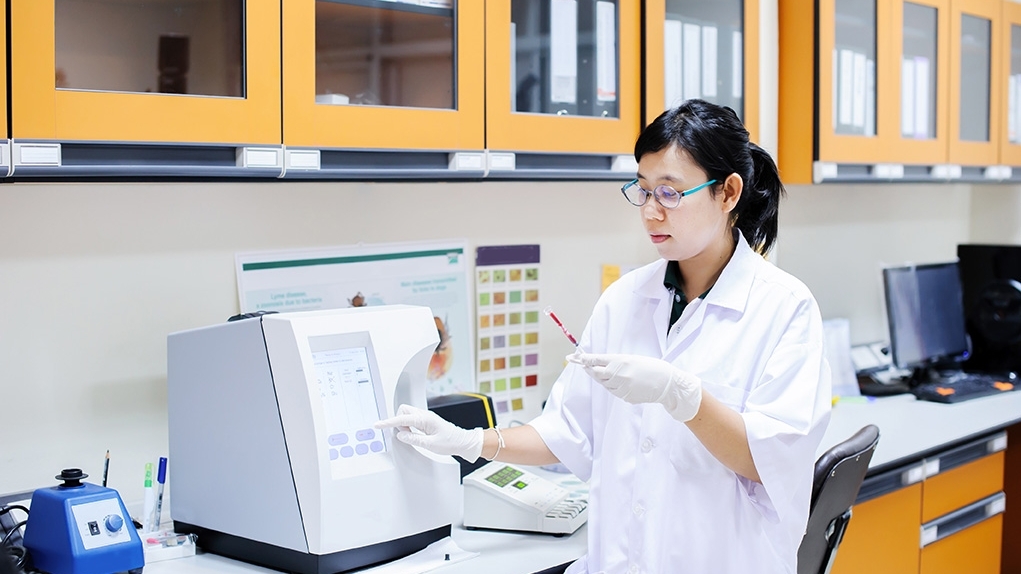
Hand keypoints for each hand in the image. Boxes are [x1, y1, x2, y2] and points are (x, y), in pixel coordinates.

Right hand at [375, 404, 483, 461]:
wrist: (463, 442)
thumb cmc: (450, 443)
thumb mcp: (430, 444)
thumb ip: (413, 439)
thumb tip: (400, 435)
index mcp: (425, 419)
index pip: (402, 419)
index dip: (388, 422)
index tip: (378, 425)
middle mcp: (425, 416)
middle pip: (403, 411)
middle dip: (398, 421)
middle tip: (404, 434)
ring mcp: (426, 418)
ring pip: (407, 415)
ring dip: (404, 424)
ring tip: (412, 436)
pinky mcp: (427, 421)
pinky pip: (413, 419)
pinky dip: (409, 426)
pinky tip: (414, 434)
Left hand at [570, 353, 702, 421]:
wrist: (667, 384)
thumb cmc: (651, 367)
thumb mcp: (632, 359)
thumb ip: (615, 362)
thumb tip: (600, 365)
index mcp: (620, 361)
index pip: (595, 360)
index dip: (582, 359)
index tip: (572, 357)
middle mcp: (617, 375)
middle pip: (595, 373)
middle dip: (589, 369)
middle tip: (584, 365)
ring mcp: (620, 387)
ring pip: (603, 383)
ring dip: (602, 378)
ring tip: (613, 373)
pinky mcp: (624, 397)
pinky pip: (613, 391)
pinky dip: (613, 386)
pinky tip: (622, 382)